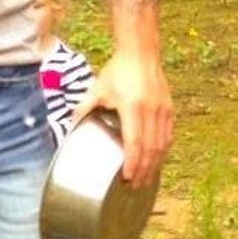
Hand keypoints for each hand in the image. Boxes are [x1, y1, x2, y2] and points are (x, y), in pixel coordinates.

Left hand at [72, 50, 173, 187]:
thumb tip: (68, 126)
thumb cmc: (117, 71)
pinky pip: (168, 135)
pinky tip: (157, 160)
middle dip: (144, 170)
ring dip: (155, 164)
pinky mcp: (169, 108)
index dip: (132, 162)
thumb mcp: (97, 89)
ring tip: (146, 179)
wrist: (141, 53)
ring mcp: (163, 110)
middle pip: (150, 149)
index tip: (126, 177)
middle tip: (135, 186)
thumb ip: (84, 108)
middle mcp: (151, 110)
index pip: (134, 142)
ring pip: (162, 145)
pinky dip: (163, 151)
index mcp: (132, 107)